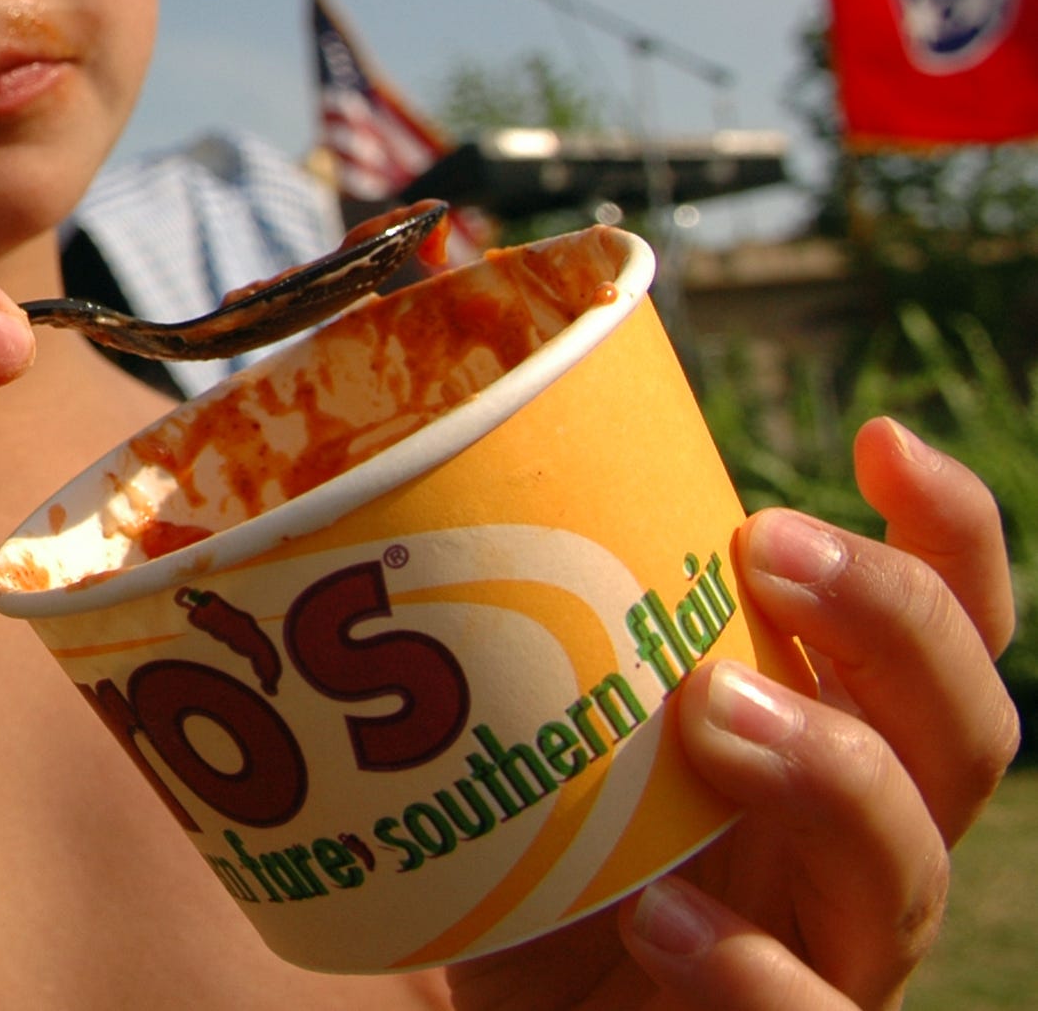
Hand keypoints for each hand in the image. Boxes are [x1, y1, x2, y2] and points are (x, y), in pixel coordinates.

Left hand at [451, 416, 1018, 1008]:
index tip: (878, 439)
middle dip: (889, 623)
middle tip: (765, 546)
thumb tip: (430, 462)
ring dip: (828, 776)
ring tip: (711, 709)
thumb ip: (552, 620)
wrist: (515, 1005)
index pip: (950, 632)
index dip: (948, 534)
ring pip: (906, 875)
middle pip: (963, 731)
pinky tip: (664, 918)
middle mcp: (864, 841)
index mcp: (837, 736)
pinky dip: (750, 972)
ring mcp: (835, 954)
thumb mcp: (553, 716)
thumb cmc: (537, 850)